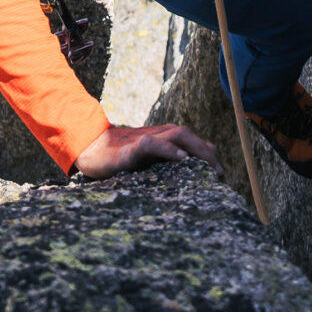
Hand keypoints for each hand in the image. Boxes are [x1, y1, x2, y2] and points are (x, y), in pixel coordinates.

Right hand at [74, 122, 216, 177]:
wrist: (91, 149)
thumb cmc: (122, 157)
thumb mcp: (150, 160)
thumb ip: (171, 159)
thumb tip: (198, 163)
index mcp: (164, 138)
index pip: (193, 141)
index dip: (209, 155)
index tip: (220, 176)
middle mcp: (158, 134)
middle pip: (189, 135)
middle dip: (207, 153)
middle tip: (219, 175)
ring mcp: (145, 139)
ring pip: (177, 135)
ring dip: (196, 148)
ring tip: (208, 167)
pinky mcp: (131, 148)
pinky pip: (153, 144)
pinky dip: (168, 148)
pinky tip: (181, 158)